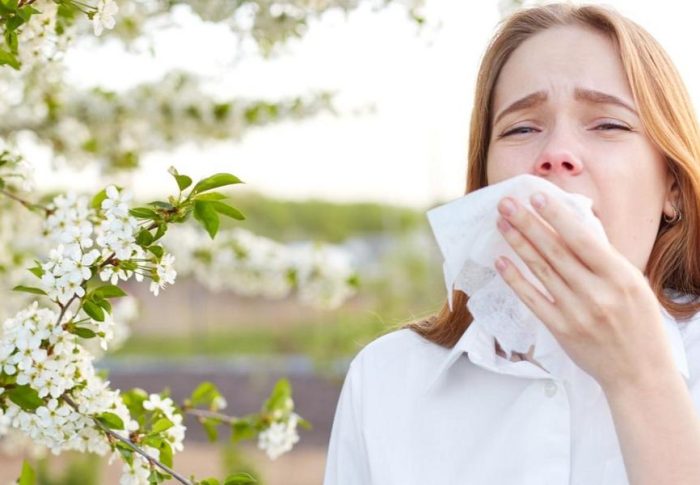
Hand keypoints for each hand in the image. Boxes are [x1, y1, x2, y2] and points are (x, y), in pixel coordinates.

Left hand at [494, 191, 676, 390]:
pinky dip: (515, 279)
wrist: (640, 373)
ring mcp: (577, 312)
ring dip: (518, 244)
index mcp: (620, 277)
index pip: (583, 239)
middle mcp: (598, 293)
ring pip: (541, 271)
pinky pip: (532, 299)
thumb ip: (603, 260)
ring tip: (501, 224)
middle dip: (528, 223)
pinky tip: (501, 261)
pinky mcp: (561, 329)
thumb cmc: (638, 323)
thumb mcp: (633, 284)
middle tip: (506, 203)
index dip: (557, 217)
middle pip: (555, 251)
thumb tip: (570, 228)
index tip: (537, 196)